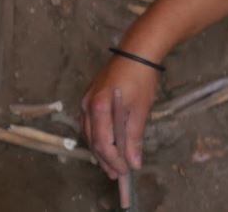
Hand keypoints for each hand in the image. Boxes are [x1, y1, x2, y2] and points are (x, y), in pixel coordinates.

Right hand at [80, 55, 158, 201]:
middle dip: (105, 159)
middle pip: (92, 140)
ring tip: (112, 164)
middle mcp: (87, 105)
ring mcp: (87, 99)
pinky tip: (107, 143)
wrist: (137, 52)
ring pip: (89, 132)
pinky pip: (90, 122)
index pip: (102, 143)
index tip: (124, 171)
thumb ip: (135, 138)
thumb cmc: (141, 79)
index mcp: (99, 108)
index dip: (113, 160)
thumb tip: (134, 162)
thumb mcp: (140, 110)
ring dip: (100, 149)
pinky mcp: (91, 96)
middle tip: (116, 174)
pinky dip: (98, 136)